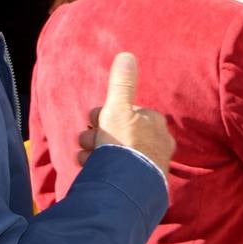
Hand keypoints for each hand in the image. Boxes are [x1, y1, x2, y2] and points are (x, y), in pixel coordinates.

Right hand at [76, 53, 174, 175]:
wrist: (127, 188)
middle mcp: (157, 144)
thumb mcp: (118, 109)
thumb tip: (127, 55)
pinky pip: (119, 171)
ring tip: (84, 158)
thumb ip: (122, 84)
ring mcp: (150, 165)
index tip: (92, 121)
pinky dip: (103, 168)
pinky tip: (91, 170)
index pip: (125, 112)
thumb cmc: (123, 145)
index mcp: (154, 124)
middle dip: (97, 136)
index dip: (104, 115)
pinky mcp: (141, 184)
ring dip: (96, 152)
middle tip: (86, 142)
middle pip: (120, 133)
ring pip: (117, 153)